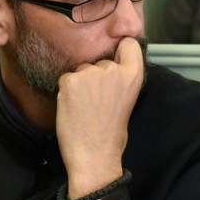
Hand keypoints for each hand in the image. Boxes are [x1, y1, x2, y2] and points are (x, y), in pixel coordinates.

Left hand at [55, 37, 144, 199]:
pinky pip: (66, 79)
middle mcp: (113, 69)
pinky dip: (66, 92)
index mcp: (133, 75)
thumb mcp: (128, 100)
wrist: (94, 155)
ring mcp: (90, 73)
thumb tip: (108, 67)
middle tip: (97, 100)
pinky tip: (73, 108)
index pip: (129, 44)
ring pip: (81, 69)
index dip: (121, 48)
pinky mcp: (70, 81)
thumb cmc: (112, 134)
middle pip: (101, 61)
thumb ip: (121, 80)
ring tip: (84, 107)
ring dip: (80, 84)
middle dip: (97, 75)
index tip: (117, 56)